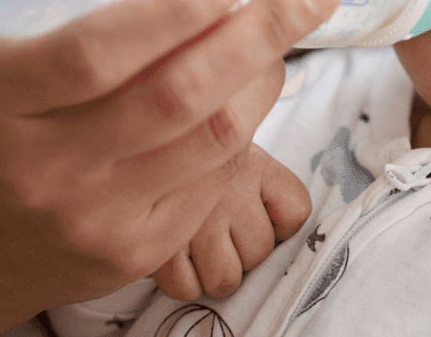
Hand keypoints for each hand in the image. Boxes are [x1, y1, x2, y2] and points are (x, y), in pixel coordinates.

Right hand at [0, 0, 340, 332]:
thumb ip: (73, 25)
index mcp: (4, 100)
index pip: (96, 52)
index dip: (172, 9)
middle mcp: (53, 166)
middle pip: (179, 96)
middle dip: (260, 33)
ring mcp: (101, 217)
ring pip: (215, 140)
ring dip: (264, 77)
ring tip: (282, 33)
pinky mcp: (140, 251)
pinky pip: (215, 180)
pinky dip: (241, 128)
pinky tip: (243, 94)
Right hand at [152, 143, 310, 299]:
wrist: (136, 142)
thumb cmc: (192, 156)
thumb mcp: (234, 150)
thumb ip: (264, 184)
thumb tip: (284, 226)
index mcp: (253, 162)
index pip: (295, 213)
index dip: (278, 223)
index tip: (257, 211)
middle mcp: (228, 188)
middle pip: (260, 251)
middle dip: (241, 249)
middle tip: (216, 226)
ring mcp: (194, 218)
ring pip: (226, 278)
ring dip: (213, 270)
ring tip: (196, 242)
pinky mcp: (158, 246)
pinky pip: (185, 288)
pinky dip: (181, 280)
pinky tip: (174, 252)